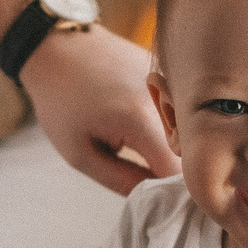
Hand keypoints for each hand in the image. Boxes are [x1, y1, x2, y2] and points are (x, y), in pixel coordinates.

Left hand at [18, 26, 180, 194]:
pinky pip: (182, 112)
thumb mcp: (79, 152)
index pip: (179, 175)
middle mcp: (169, 100)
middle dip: (174, 174)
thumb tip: (155, 200)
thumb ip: (121, 181)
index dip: (171, 194)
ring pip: (189, 133)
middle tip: (143, 175)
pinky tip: (140, 122)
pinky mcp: (172, 74)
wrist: (56, 44)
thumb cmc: (60, 99)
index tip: (157, 202)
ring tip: (138, 146)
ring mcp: (174, 83)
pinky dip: (170, 126)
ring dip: (173, 149)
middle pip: (190, 154)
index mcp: (143, 121)